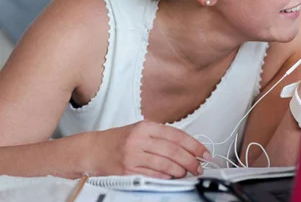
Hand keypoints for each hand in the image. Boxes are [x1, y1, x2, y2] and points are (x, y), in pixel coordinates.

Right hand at [88, 120, 209, 177]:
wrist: (92, 150)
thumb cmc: (118, 140)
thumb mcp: (141, 130)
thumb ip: (162, 136)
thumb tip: (187, 147)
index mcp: (146, 127)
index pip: (177, 135)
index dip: (194, 145)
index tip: (205, 153)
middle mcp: (140, 139)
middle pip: (173, 151)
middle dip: (191, 160)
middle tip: (199, 167)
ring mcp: (133, 155)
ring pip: (165, 164)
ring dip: (180, 171)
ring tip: (187, 173)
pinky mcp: (128, 170)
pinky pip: (152, 175)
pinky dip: (165, 177)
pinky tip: (171, 177)